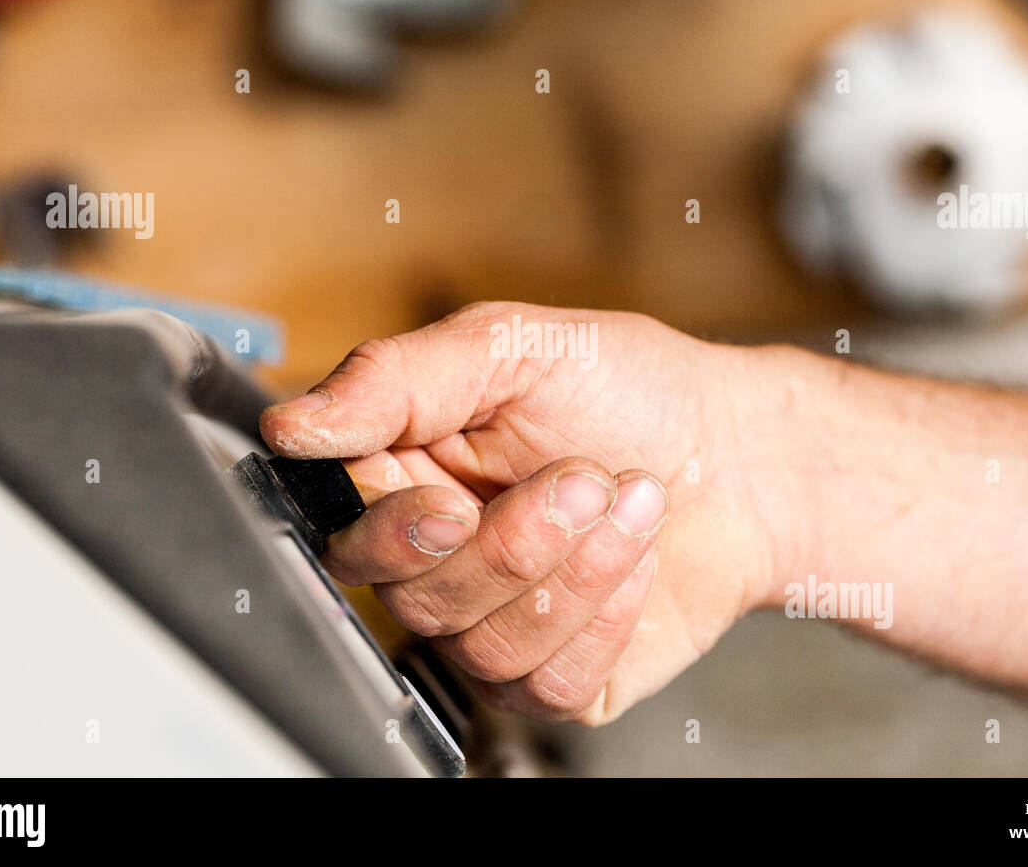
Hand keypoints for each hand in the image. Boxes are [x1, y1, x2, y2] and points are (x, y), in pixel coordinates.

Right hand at [260, 302, 801, 723]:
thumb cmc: (627, 386)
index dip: (392, 528)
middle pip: (414, 597)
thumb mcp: (512, 347)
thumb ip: (395, 379)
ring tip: (628, 498)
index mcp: (407, 474)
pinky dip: (606, 611)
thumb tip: (291, 422)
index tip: (449, 499)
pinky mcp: (558, 677)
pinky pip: (549, 681)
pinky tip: (637, 556)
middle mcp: (439, 559)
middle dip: (514, 541)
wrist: (737, 450)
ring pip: (483, 645)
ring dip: (575, 568)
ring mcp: (494, 624)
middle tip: (583, 475)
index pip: (346, 527)